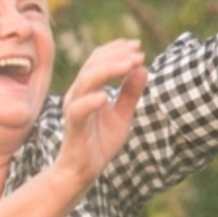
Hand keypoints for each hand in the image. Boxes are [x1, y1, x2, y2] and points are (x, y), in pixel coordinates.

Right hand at [54, 38, 147, 186]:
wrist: (83, 171)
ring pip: (86, 81)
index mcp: (88, 88)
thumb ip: (131, 93)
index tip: (137, 45)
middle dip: (116, 56)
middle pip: (93, 65)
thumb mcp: (122, 115)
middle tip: (138, 54)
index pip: (98, 59)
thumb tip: (143, 68)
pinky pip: (78, 110)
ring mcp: (74, 108)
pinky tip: (106, 96)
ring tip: (129, 65)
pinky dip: (91, 101)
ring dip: (108, 70)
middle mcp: (78, 93)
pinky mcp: (73, 126)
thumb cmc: (100, 142)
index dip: (116, 49)